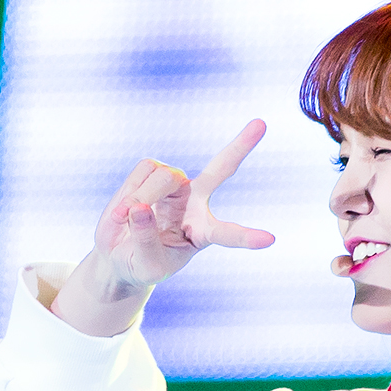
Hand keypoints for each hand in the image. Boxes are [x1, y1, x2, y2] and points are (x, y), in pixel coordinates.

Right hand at [52, 120, 275, 335]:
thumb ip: (146, 241)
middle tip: (261, 124)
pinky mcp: (153, 170)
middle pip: (220, 170)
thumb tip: (140, 207)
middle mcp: (195, 203)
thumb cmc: (140, 264)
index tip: (270, 240)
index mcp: (203, 233)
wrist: (120, 252)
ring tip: (128, 219)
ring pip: (164, 176)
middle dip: (240, 147)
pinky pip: (144, 170)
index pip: (229, 234)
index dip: (247, 237)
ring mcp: (175, 184)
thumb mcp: (146, 266)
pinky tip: (127, 206)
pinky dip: (130, 189)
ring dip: (141, 197)